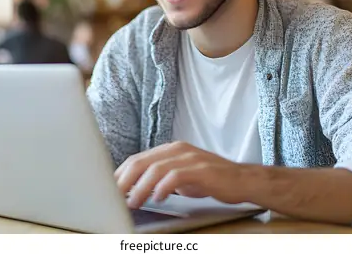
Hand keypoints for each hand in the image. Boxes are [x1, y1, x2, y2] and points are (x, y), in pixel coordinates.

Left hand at [114, 141, 254, 208]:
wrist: (242, 180)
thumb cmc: (210, 180)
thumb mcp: (181, 177)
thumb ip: (160, 179)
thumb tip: (135, 190)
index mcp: (170, 149)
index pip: (138, 159)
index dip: (121, 174)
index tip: (109, 189)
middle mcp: (177, 149)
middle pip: (141, 162)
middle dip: (124, 180)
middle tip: (114, 197)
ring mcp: (189, 158)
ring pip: (156, 169)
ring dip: (141, 187)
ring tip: (133, 202)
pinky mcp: (201, 170)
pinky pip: (176, 176)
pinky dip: (163, 188)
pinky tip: (158, 198)